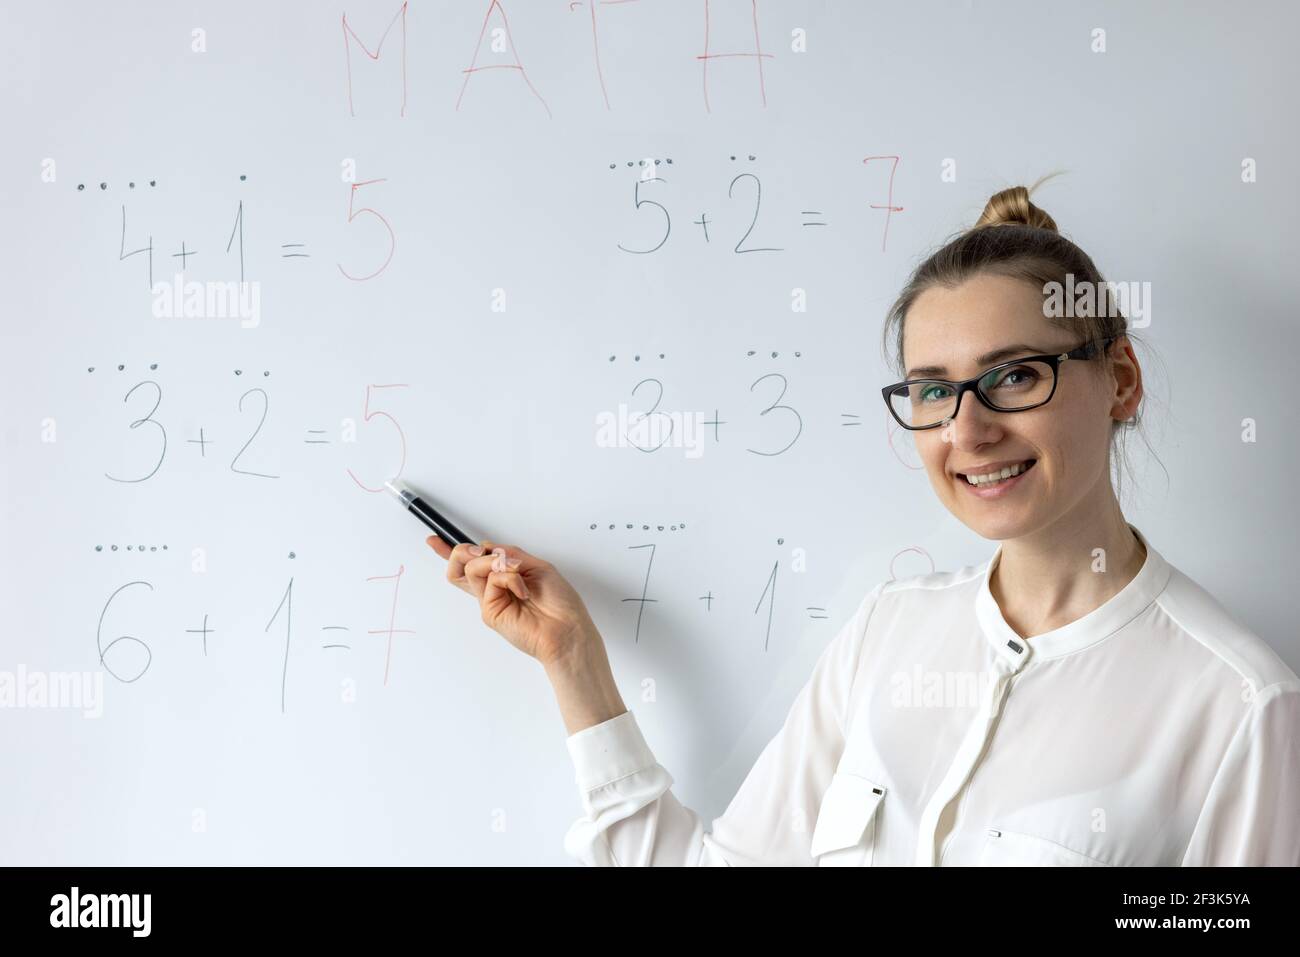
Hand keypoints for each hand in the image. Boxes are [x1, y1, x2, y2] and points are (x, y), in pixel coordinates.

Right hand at [427, 536, 599, 666]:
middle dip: (462, 550)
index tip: (433, 540)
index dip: (449, 551)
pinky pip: (490, 580)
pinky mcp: (490, 611)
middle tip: (478, 551)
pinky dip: (509, 577)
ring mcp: (490, 600)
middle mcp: (493, 589)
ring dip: (492, 561)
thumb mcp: (537, 566)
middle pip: (459, 566)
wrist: (567, 629)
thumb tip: (487, 546)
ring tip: (514, 570)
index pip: (472, 563)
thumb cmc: (560, 602)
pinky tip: (523, 590)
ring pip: (471, 568)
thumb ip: (511, 555)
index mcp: (505, 577)